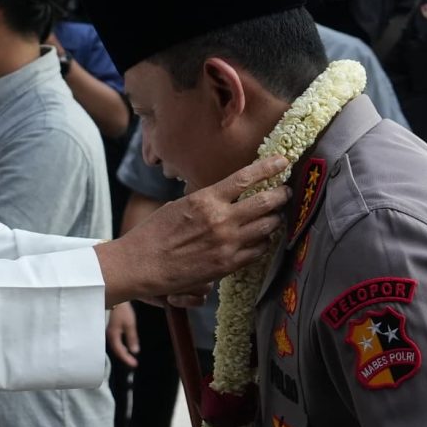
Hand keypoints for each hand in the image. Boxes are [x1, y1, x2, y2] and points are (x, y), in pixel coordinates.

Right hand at [94, 155, 290, 304]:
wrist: (141, 265)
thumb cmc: (154, 234)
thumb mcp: (179, 206)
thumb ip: (205, 200)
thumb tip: (223, 196)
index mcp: (206, 199)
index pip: (245, 178)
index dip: (268, 167)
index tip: (282, 161)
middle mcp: (220, 220)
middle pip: (264, 202)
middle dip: (280, 195)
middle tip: (285, 191)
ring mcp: (227, 244)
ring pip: (267, 227)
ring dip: (275, 219)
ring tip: (277, 215)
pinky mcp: (227, 265)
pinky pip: (257, 251)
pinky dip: (263, 243)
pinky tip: (262, 239)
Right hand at [106, 302, 139, 367]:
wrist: (113, 297)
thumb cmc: (122, 310)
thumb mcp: (129, 324)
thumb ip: (132, 338)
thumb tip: (135, 352)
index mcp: (113, 335)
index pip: (120, 351)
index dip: (127, 359)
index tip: (135, 365)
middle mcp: (108, 335)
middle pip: (116, 350)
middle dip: (124, 357)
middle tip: (133, 363)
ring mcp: (108, 331)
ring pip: (115, 345)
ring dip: (122, 351)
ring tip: (129, 356)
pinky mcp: (109, 327)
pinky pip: (114, 340)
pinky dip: (120, 345)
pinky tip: (125, 345)